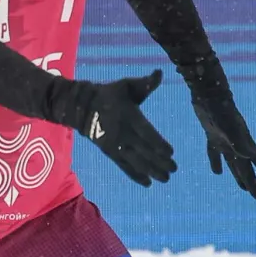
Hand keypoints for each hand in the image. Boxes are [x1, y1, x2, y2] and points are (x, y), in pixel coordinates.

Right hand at [74, 70, 176, 186]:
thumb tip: (159, 73)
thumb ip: (145, 83)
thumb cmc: (110, 94)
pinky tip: (147, 183)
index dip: (158, 143)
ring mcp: (115, 144)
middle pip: (143, 150)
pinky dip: (134, 175)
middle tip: (174, 169)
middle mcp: (122, 133)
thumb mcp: (127, 85)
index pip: (145, 131)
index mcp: (128, 116)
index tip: (171, 152)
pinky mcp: (109, 152)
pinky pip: (123, 166)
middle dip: (159, 161)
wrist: (81, 107)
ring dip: (150, 171)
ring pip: (135, 161)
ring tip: (165, 178)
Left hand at [192, 92, 255, 199]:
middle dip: (252, 182)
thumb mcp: (229, 127)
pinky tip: (216, 173)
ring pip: (233, 162)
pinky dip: (216, 163)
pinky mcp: (213, 135)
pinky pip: (215, 153)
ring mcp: (225, 139)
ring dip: (238, 176)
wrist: (208, 92)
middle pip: (245, 166)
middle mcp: (236, 143)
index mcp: (243, 141)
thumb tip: (249, 157)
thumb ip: (238, 142)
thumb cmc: (219, 110)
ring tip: (243, 188)